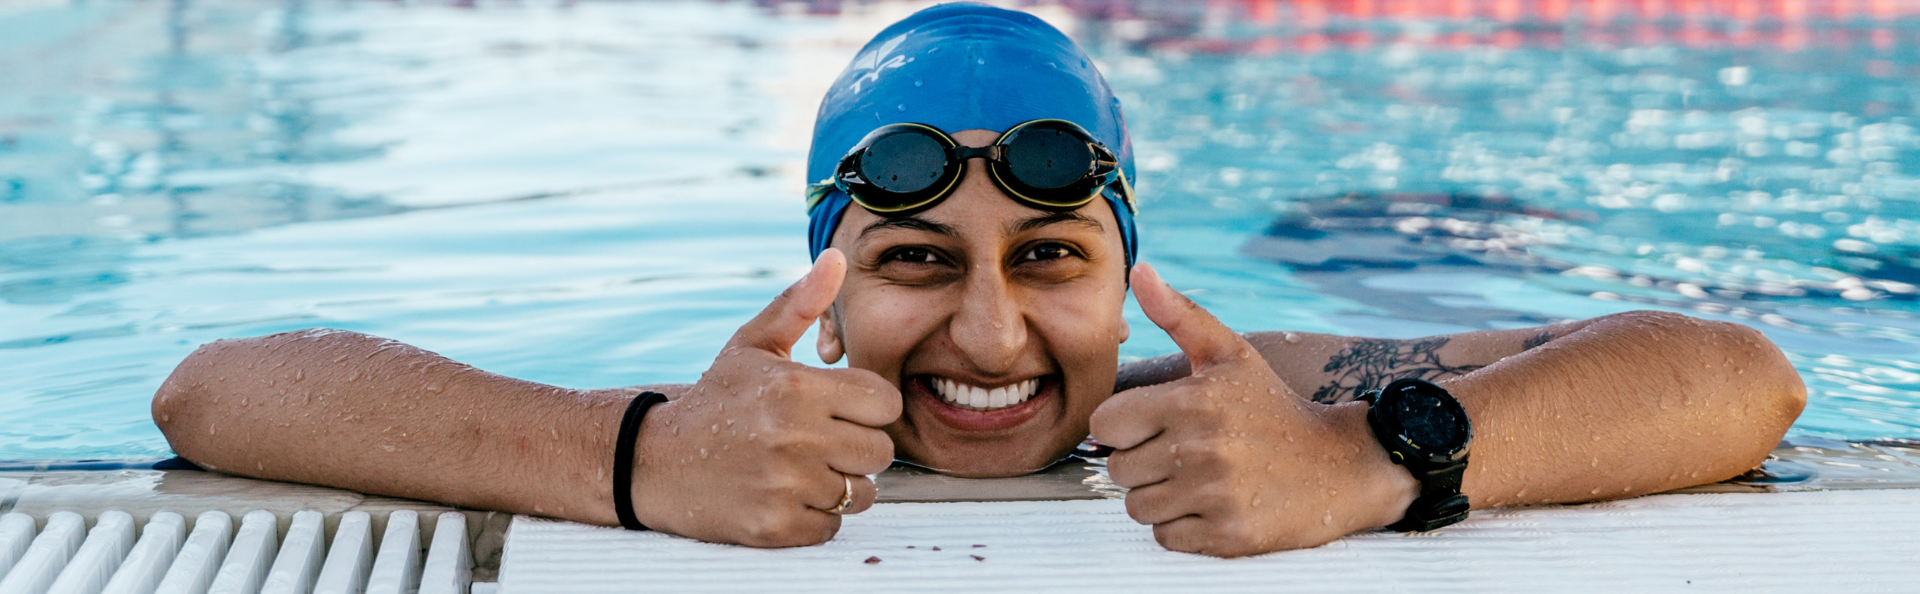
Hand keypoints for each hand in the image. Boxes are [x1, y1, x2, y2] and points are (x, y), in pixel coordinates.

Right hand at [631, 249, 900, 546]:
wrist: (653, 460)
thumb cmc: (715, 400)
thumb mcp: (753, 345)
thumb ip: (800, 304)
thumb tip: (836, 259)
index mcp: (797, 387)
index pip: (885, 402)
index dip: (868, 406)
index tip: (841, 408)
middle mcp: (795, 436)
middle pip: (880, 451)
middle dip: (858, 446)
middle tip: (823, 440)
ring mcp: (785, 485)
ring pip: (861, 492)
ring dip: (840, 484)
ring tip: (805, 468)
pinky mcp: (775, 526)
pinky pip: (832, 525)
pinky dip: (816, 515)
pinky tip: (787, 494)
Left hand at [1090, 264, 1418, 556]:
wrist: (1342, 466)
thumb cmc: (1273, 407)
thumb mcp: (1230, 354)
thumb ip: (1179, 315)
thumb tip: (1140, 271)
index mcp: (1191, 401)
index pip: (1105, 423)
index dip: (1124, 425)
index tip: (1153, 425)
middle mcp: (1200, 448)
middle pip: (1117, 469)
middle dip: (1142, 463)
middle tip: (1181, 454)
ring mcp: (1215, 495)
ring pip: (1138, 507)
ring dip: (1159, 497)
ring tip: (1197, 480)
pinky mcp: (1229, 535)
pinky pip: (1167, 537)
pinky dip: (1182, 527)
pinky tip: (1212, 505)